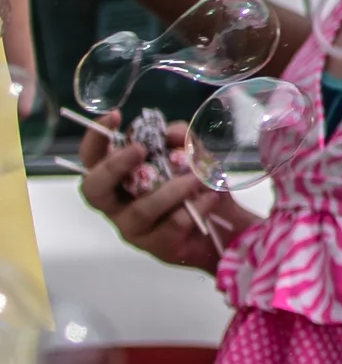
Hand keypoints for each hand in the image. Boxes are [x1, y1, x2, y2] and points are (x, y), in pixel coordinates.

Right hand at [76, 113, 242, 271]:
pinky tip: (210, 198)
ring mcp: (134, 229)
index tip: (114, 117)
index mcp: (119, 179)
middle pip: (94, 189)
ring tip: (198, 179)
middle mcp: (117, 205)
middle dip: (114, 166)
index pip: (91, 160)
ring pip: (142, 209)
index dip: (95, 139)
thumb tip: (169, 132)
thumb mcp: (193, 157)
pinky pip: (172, 224)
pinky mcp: (157, 247)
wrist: (227, 226)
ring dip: (173, 189)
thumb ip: (180, 140)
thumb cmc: (199, 188)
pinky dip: (196, 206)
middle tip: (140, 150)